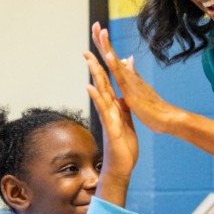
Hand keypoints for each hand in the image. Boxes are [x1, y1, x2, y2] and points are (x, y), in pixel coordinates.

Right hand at [83, 47, 137, 183]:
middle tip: (88, 45)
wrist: (121, 167)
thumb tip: (122, 95)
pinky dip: (97, 98)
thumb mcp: (126, 122)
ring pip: (100, 92)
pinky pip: (102, 110)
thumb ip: (123, 107)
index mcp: (113, 106)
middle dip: (95, 63)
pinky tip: (90, 87)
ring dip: (94, 75)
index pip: (108, 81)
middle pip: (100, 81)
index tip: (100, 47)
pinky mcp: (109, 127)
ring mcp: (107, 117)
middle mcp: (107, 109)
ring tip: (89, 59)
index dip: (105, 64)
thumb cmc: (123, 147)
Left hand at [90, 22, 180, 134]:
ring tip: (101, 31)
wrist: (167, 118)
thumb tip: (128, 59)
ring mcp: (130, 82)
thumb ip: (133, 73)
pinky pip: (121, 77)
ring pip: (115, 62)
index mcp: (127, 76)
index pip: (111, 58)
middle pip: (111, 54)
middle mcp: (128, 75)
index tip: (97, 30)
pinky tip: (108, 56)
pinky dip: (115, 66)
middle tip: (95, 23)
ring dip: (107, 46)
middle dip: (102, 39)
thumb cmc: (153, 106)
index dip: (104, 45)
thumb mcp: (139, 87)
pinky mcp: (131, 91)